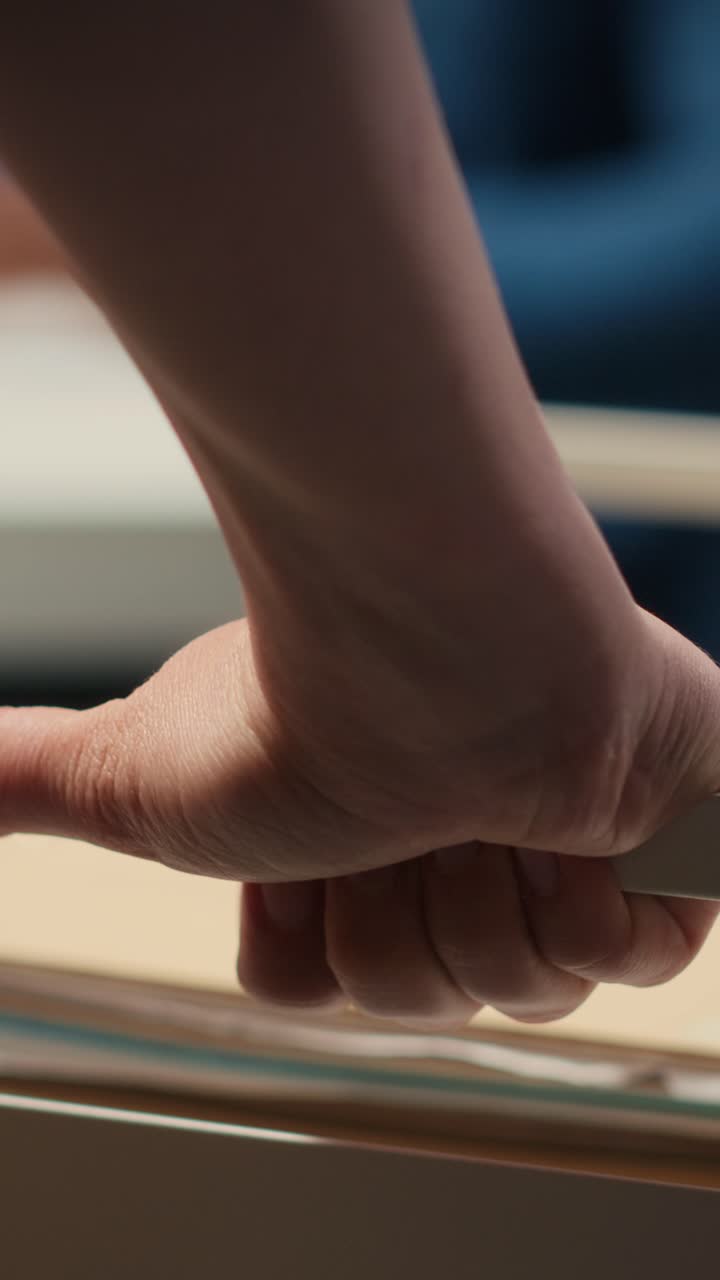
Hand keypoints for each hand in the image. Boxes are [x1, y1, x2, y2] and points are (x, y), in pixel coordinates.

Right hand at [1, 564, 718, 1026]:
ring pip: (514, 993)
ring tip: (478, 809)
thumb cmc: (305, 710)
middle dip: (393, 922)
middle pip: (417, 1000)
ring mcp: (556, 857)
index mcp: (348, 848)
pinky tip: (560, 828)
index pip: (323, 989)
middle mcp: (446, 852)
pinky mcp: (663, 862)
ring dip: (475, 906)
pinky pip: (627, 968)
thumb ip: (23, 777)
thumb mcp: (134, 773)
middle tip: (399, 816)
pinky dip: (584, 908)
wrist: (441, 646)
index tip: (305, 843)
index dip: (306, 939)